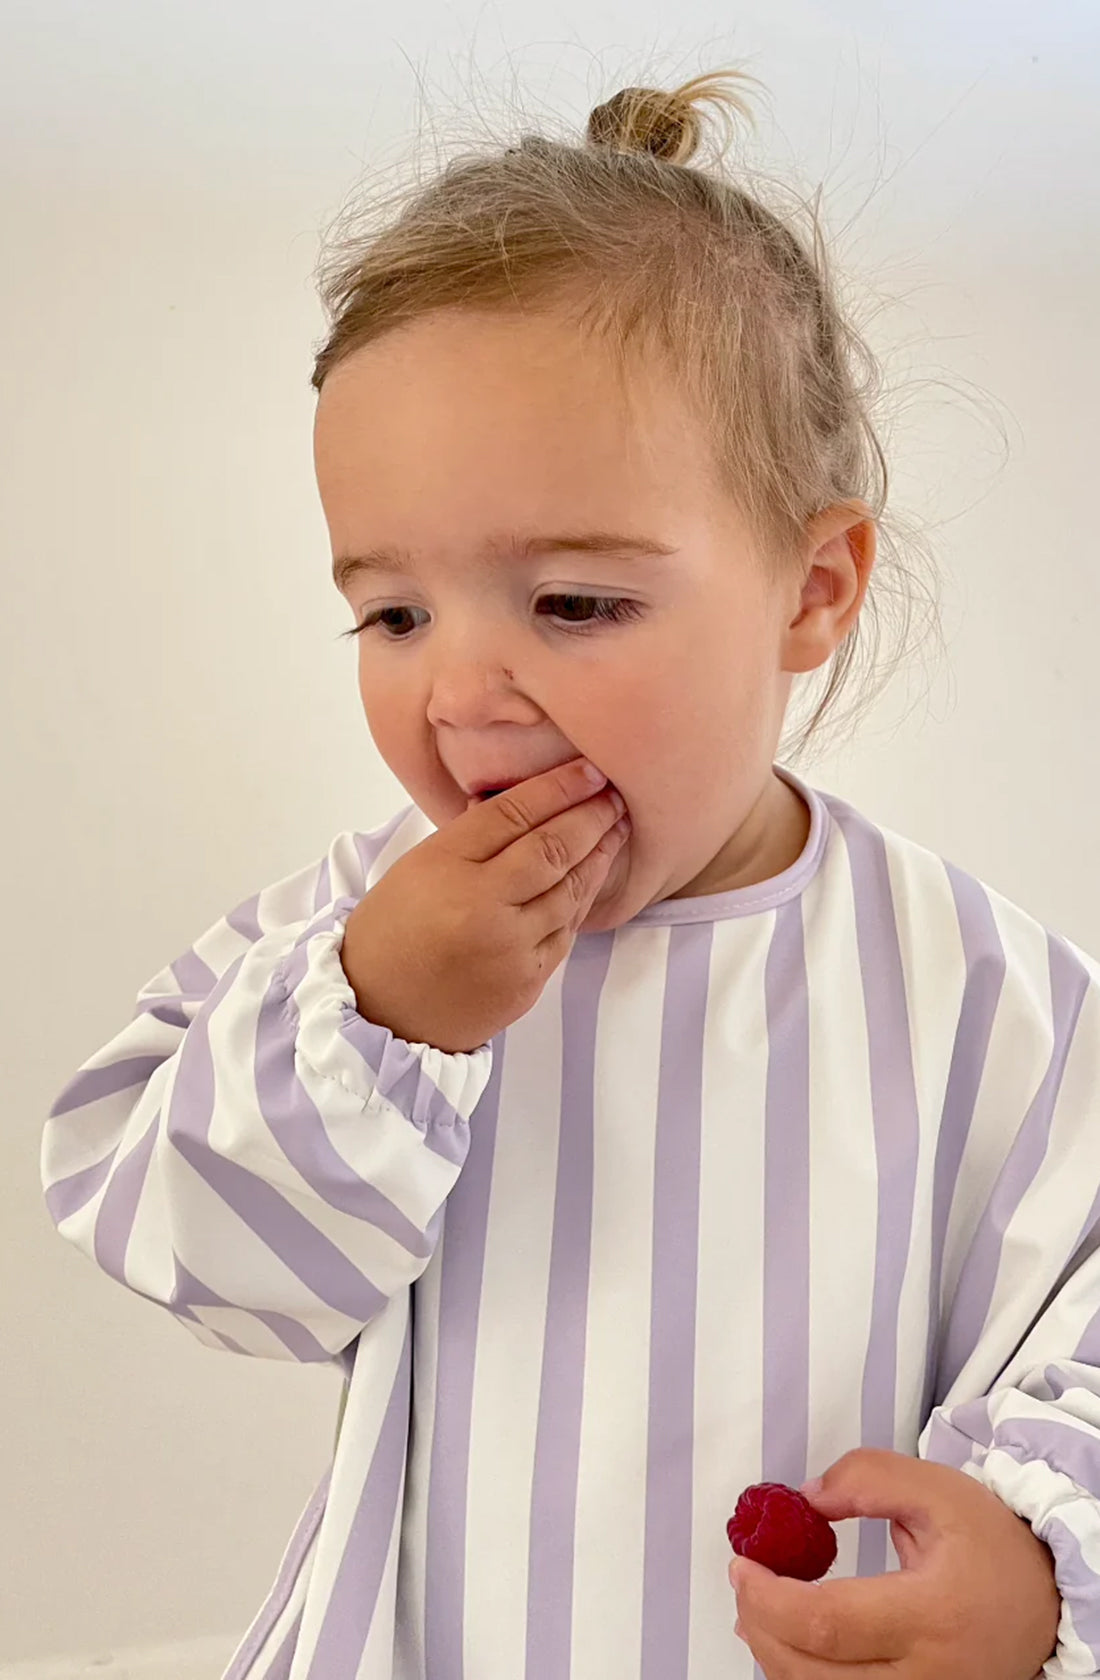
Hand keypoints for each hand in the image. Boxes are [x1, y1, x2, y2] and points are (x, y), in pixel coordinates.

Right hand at [340, 758, 628, 1051]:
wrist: (379, 1013)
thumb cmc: (391, 932)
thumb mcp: (416, 868)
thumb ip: (470, 836)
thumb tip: (527, 800)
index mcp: (443, 866)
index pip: (514, 813)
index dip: (559, 788)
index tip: (590, 770)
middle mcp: (480, 905)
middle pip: (552, 849)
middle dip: (592, 816)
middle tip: (615, 794)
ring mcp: (509, 948)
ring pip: (570, 891)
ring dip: (599, 855)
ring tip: (616, 829)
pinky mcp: (527, 982)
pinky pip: (566, 931)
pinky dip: (582, 899)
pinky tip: (593, 876)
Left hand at [728, 1447, 1060, 1678]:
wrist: (1043, 1602)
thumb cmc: (989, 1545)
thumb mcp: (938, 1489)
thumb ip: (868, 1479)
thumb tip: (804, 1497)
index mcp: (932, 1616)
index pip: (828, 1623)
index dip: (771, 1597)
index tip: (743, 1563)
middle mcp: (927, 1676)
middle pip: (814, 1673)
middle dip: (761, 1625)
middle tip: (744, 1581)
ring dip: (775, 1657)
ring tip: (758, 1609)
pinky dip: (804, 1674)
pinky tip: (790, 1642)